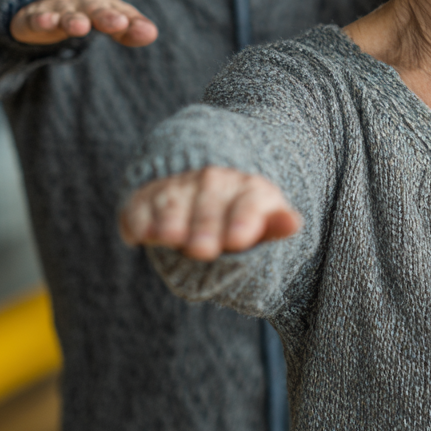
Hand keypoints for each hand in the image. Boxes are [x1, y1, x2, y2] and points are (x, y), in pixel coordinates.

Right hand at [11, 0, 157, 46]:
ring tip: (80, 26)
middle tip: (119, 23)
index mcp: (104, 4)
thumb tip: (151, 33)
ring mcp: (58, 9)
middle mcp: (82, 3)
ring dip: (73, 19)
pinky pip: (37, 19)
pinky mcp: (34, 18)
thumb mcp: (109, 23)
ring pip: (66, 14)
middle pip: (95, 8)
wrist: (42, 8)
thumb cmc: (86, 15)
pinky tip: (45, 22)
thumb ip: (130, 31)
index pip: (122, 12)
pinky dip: (41, 20)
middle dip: (106, 15)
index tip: (146, 32)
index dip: (133, 21)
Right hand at [119, 166, 300, 260]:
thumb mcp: (262, 222)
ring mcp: (178, 187)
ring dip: (169, 219)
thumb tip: (294, 223)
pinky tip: (137, 235)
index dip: (244, 220)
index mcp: (249, 190)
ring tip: (169, 236)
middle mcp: (213, 182)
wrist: (207, 187)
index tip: (238, 238)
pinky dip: (136, 219)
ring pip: (173, 202)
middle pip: (209, 203)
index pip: (249, 202)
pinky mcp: (145, 197)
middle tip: (203, 248)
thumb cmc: (240, 217)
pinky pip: (138, 206)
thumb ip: (274, 226)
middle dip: (205, 225)